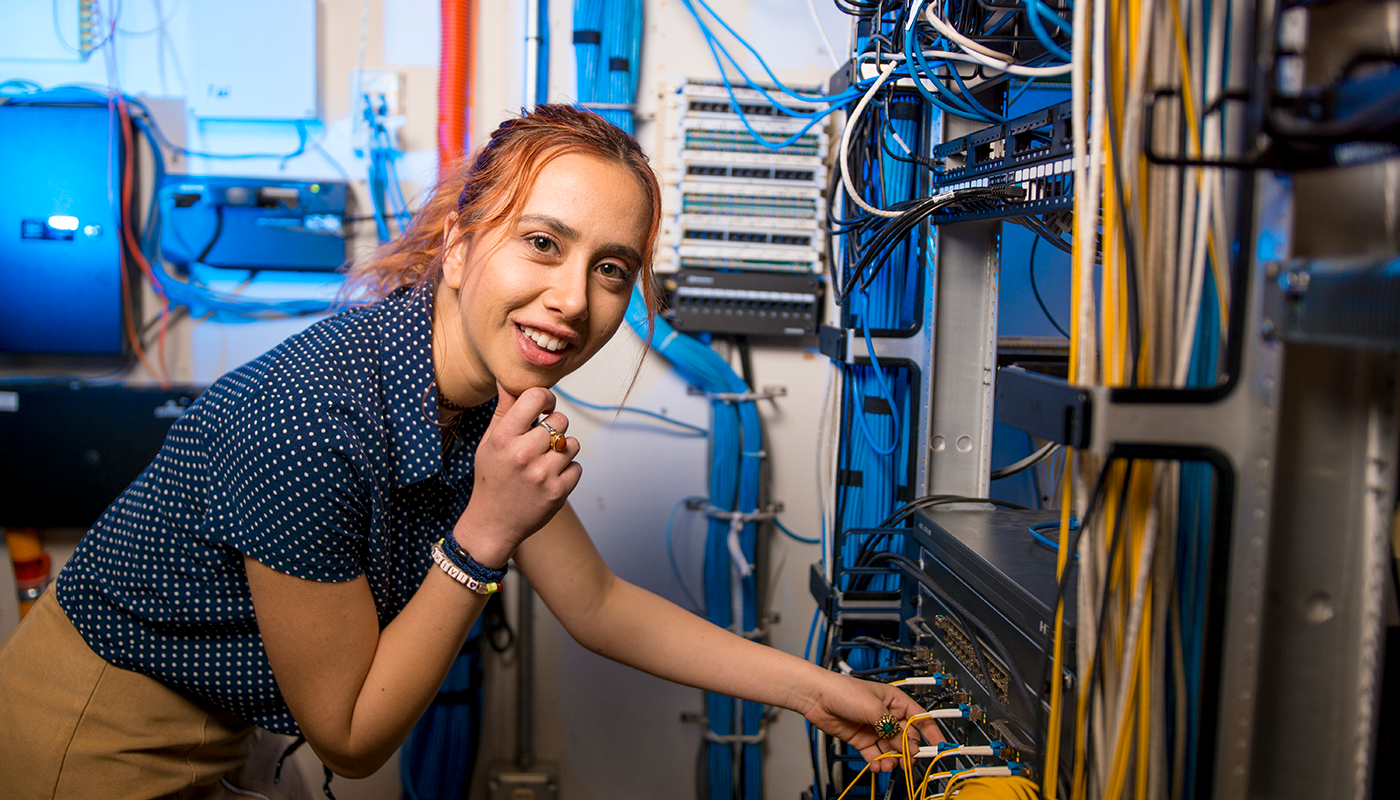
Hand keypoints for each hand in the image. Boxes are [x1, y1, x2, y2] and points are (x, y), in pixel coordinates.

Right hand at [453, 383, 581, 567]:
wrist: (493, 524)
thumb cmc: (491, 479)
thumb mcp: (489, 443)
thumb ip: (503, 411)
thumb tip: (509, 381)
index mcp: (504, 438)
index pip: (536, 397)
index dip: (545, 398)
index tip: (544, 407)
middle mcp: (523, 454)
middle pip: (560, 420)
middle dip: (553, 428)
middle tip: (540, 442)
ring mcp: (543, 474)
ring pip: (572, 443)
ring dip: (562, 450)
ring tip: (544, 461)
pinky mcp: (559, 491)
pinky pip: (577, 466)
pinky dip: (567, 471)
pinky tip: (549, 477)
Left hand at [801, 673, 944, 772]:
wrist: (817, 697)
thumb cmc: (844, 691)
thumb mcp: (874, 709)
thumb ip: (893, 729)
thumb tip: (908, 745)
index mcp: (895, 702)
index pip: (920, 718)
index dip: (931, 732)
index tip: (939, 746)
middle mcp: (887, 716)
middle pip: (906, 737)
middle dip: (908, 750)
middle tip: (907, 760)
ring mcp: (874, 729)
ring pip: (892, 749)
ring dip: (893, 759)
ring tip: (889, 764)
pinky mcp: (862, 739)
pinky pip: (876, 754)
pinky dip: (878, 762)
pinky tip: (878, 766)